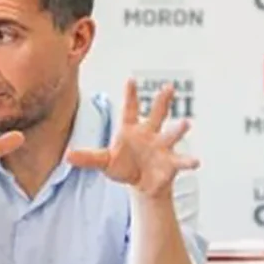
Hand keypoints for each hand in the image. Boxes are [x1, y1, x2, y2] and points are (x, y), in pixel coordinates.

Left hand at [66, 80, 197, 199]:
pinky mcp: (171, 163)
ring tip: (186, 123)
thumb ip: (88, 158)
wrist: (141, 183)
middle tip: (169, 87)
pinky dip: (188, 161)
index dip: (130, 96)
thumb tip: (68, 156)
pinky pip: (181, 161)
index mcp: (132, 130)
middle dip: (163, 101)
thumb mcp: (104, 162)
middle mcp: (150, 134)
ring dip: (178, 129)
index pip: (130, 110)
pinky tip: (195, 161)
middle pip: (157, 114)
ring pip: (171, 134)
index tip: (131, 80)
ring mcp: (162, 147)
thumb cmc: (124, 166)